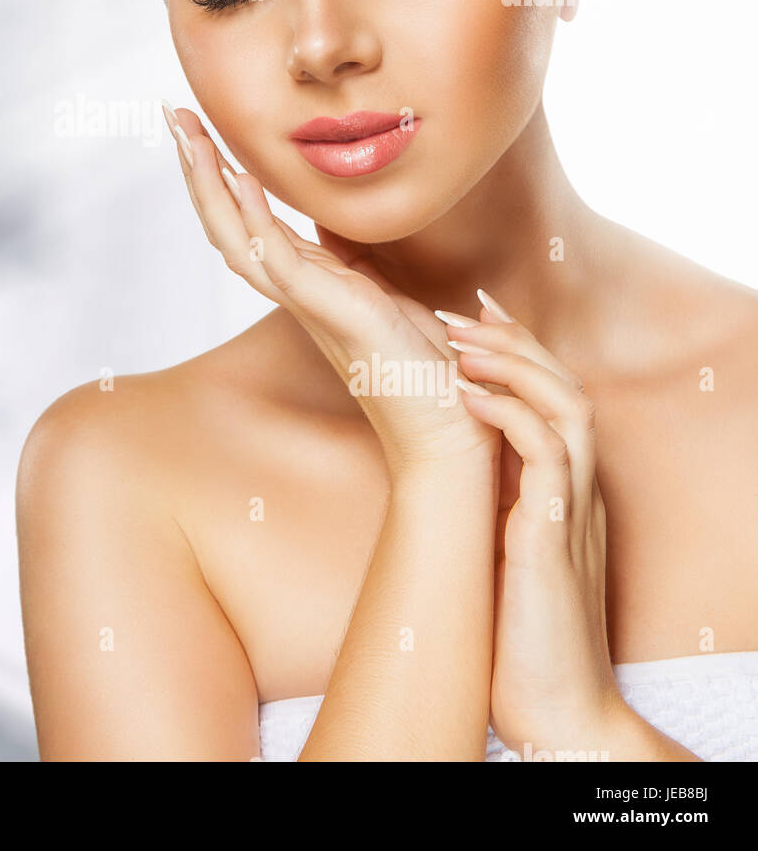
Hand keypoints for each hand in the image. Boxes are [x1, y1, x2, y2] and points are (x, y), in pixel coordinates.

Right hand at [164, 103, 499, 474]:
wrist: (449, 430)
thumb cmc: (426, 368)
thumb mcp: (386, 295)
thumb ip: (355, 264)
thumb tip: (341, 233)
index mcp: (307, 281)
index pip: (246, 219)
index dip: (218, 174)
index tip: (198, 128)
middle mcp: (296, 290)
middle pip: (225, 222)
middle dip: (196, 167)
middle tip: (172, 115)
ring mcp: (309, 302)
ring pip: (237, 237)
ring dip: (209, 184)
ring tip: (188, 136)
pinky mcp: (333, 313)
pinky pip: (280, 261)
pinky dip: (256, 219)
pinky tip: (243, 180)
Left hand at [437, 300, 621, 755]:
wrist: (556, 710)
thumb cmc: (519, 634)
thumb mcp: (500, 548)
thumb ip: (490, 502)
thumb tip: (444, 463)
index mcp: (562, 489)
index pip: (551, 396)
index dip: (515, 349)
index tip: (467, 313)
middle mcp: (577, 492)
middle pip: (564, 386)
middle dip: (513, 341)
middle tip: (457, 311)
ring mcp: (572, 513)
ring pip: (566, 408)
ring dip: (514, 365)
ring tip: (459, 340)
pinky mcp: (557, 540)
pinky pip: (548, 459)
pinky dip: (514, 418)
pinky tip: (472, 396)